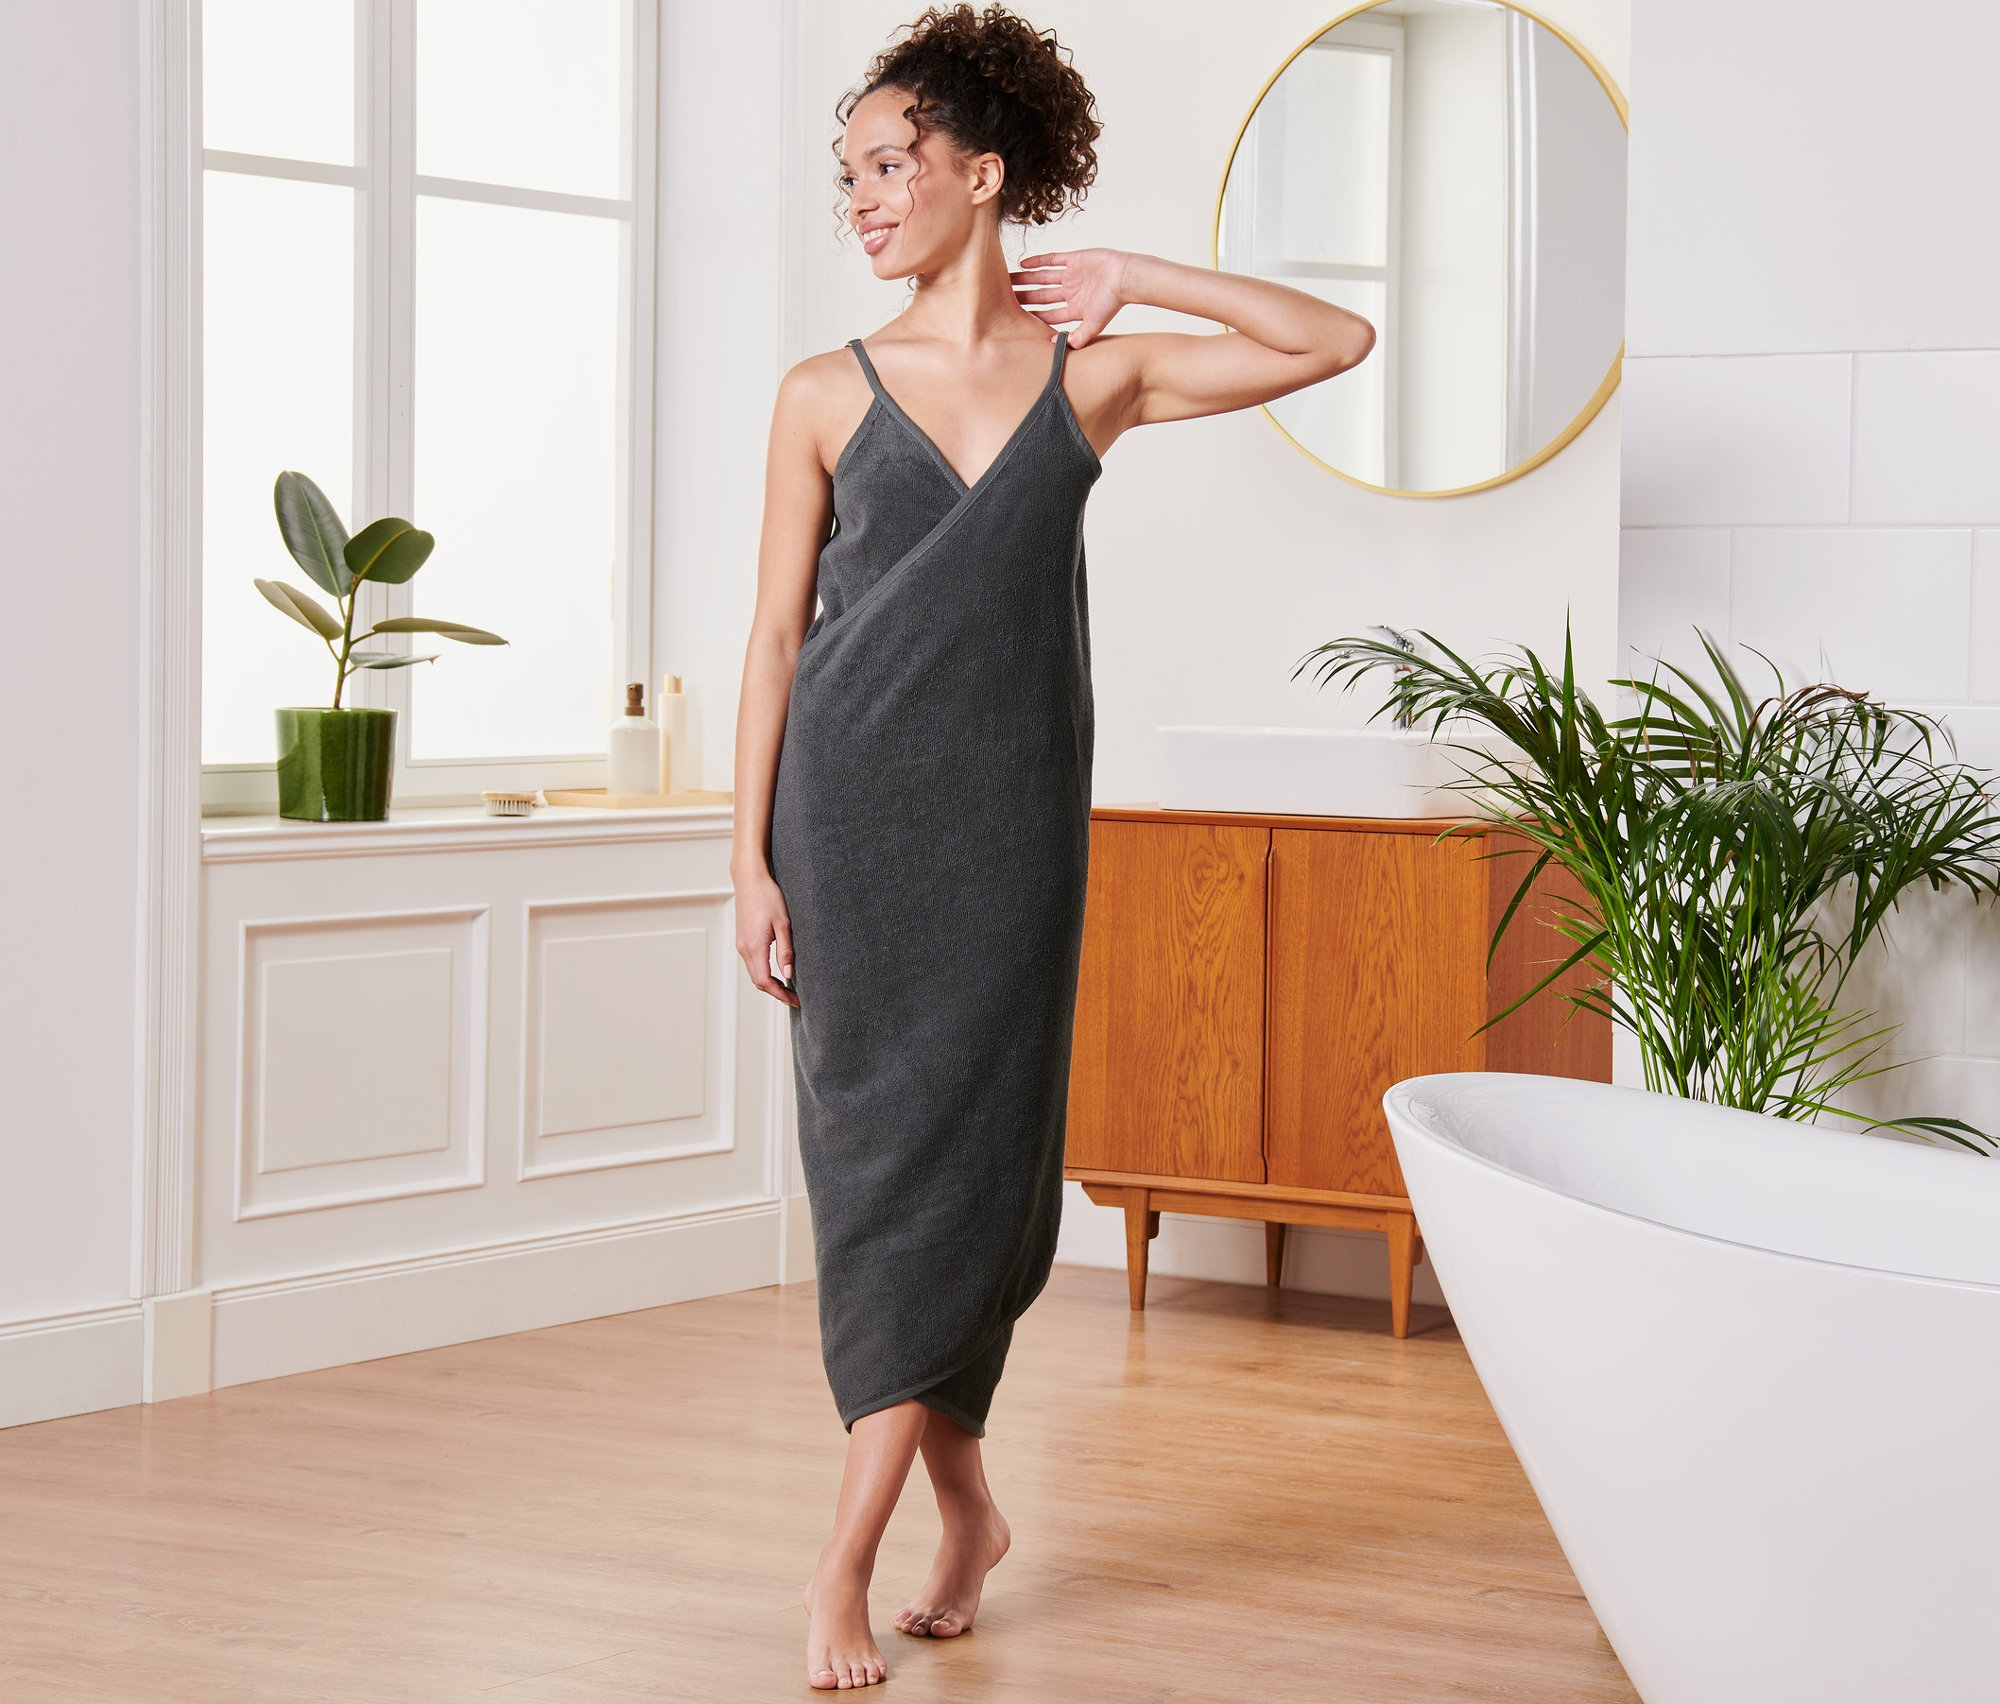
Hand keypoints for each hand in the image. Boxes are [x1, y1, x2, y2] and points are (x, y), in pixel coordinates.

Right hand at [734, 866, 798, 1006]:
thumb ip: (786, 952)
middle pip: (758, 981)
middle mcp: (744, 948)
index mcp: (755, 946)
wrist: (749, 879)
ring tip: (788, 987)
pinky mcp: (742, 939)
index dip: (780, 994)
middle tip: (794, 998)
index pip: (765, 982)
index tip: (795, 1000)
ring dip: (769, 983)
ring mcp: (741, 944)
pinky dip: (763, 972)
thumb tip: (788, 975)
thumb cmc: (768, 896)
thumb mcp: (783, 924)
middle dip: (776, 992)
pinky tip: (776, 971)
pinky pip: (752, 963)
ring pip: (754, 973)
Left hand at [1012, 248, 1133, 346]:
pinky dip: (1037, 261)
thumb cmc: (1112, 302)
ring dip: (1026, 279)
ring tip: (1008, 280)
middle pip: (1042, 296)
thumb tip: (1055, 347)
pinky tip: (1022, 264)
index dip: (1033, 316)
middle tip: (1004, 299)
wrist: (1126, 277)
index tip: (1015, 318)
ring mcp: (1072, 275)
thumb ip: (1076, 337)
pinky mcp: (1075, 259)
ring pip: (1043, 278)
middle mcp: (1072, 292)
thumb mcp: (1093, 325)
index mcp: (1076, 309)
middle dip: (1025, 297)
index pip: (1049, 314)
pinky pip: (1052, 259)